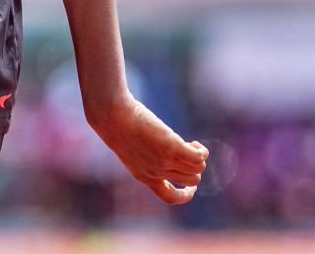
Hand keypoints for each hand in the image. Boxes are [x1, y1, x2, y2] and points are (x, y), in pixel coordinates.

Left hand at [88, 93, 208, 204]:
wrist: (112, 117)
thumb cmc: (119, 127)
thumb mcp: (131, 150)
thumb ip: (147, 156)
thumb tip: (165, 152)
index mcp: (145, 176)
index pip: (169, 197)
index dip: (184, 195)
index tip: (190, 186)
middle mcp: (156, 172)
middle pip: (190, 181)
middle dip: (195, 171)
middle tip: (189, 155)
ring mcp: (164, 161)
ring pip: (197, 170)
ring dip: (200, 159)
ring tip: (192, 146)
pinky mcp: (171, 147)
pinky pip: (198, 157)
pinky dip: (202, 151)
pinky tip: (194, 143)